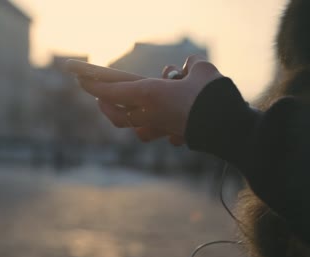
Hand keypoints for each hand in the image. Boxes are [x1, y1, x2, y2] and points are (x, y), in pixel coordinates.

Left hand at [79, 55, 223, 145]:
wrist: (230, 128)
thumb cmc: (212, 96)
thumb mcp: (202, 70)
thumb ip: (192, 66)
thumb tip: (189, 68)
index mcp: (150, 96)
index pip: (113, 92)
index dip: (94, 85)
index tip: (80, 79)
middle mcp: (152, 116)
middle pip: (119, 117)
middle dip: (106, 107)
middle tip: (99, 99)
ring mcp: (163, 131)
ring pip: (138, 130)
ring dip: (131, 119)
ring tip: (133, 110)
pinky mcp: (178, 137)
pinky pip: (162, 134)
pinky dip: (159, 126)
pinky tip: (166, 120)